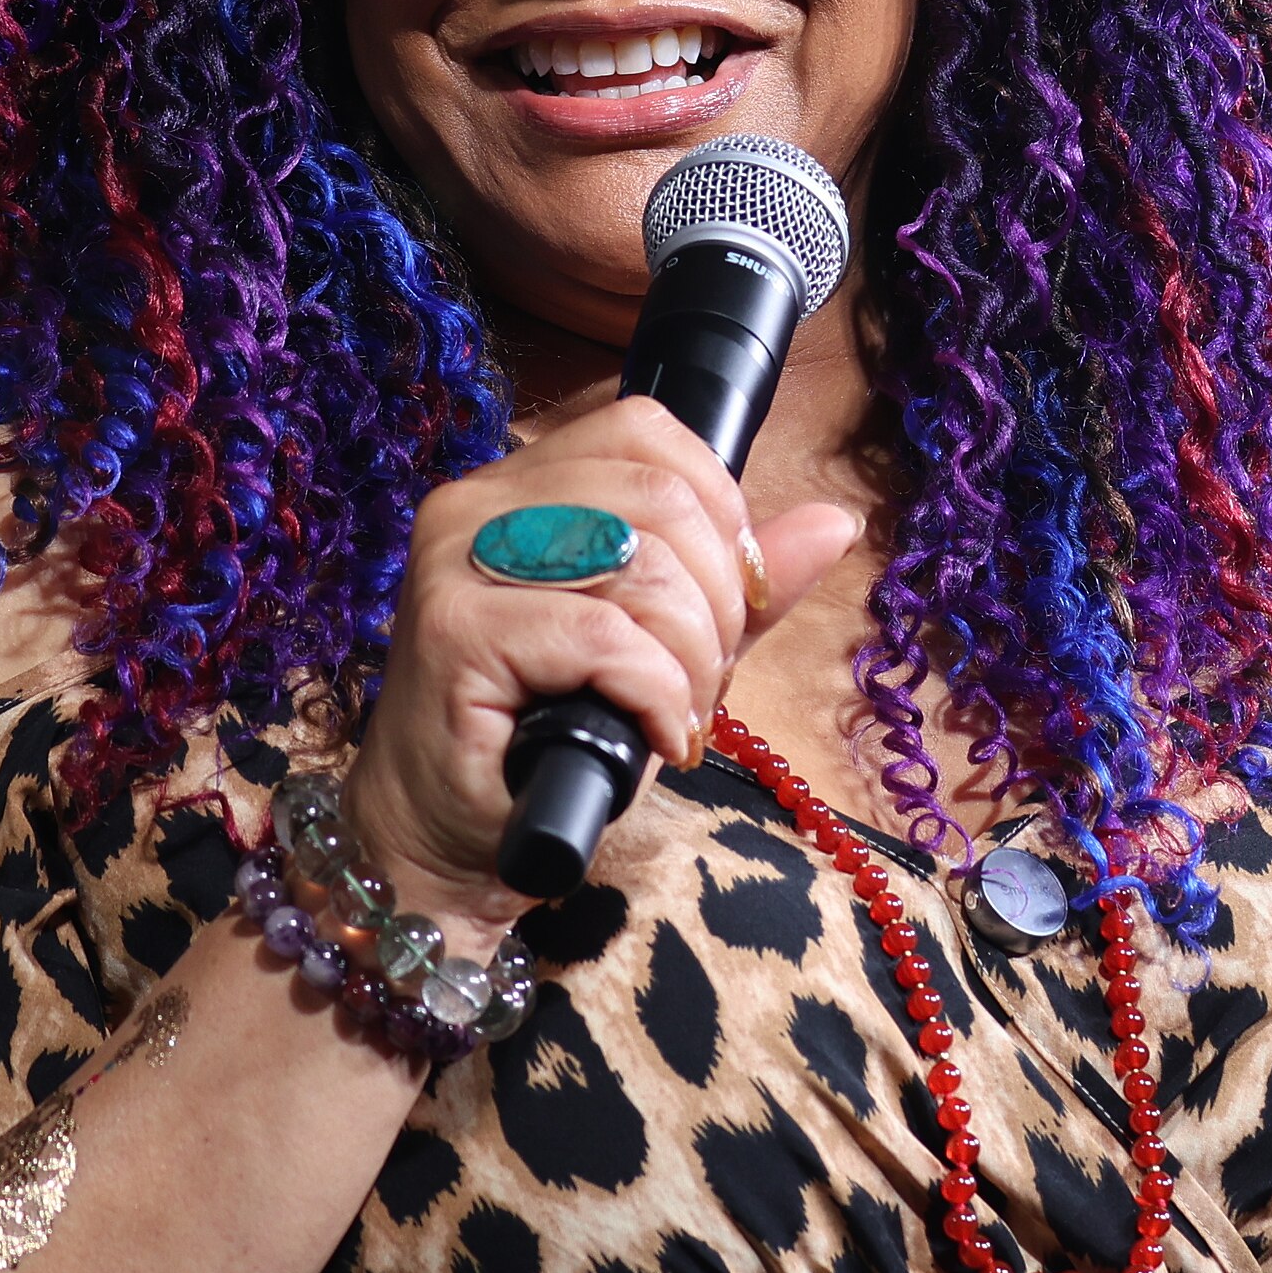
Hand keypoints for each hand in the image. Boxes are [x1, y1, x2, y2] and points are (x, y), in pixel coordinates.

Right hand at [345, 396, 858, 936]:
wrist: (439, 842)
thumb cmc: (539, 743)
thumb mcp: (659, 650)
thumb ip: (734, 585)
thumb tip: (832, 521)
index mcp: (520, 483)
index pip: (646, 429)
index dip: (719, 508)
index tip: (728, 599)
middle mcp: (477, 503)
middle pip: (660, 496)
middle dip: (719, 599)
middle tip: (704, 680)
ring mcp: (457, 561)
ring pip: (640, 564)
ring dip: (692, 657)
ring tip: (675, 714)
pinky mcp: (454, 630)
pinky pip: (604, 636)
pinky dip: (657, 694)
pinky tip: (650, 736)